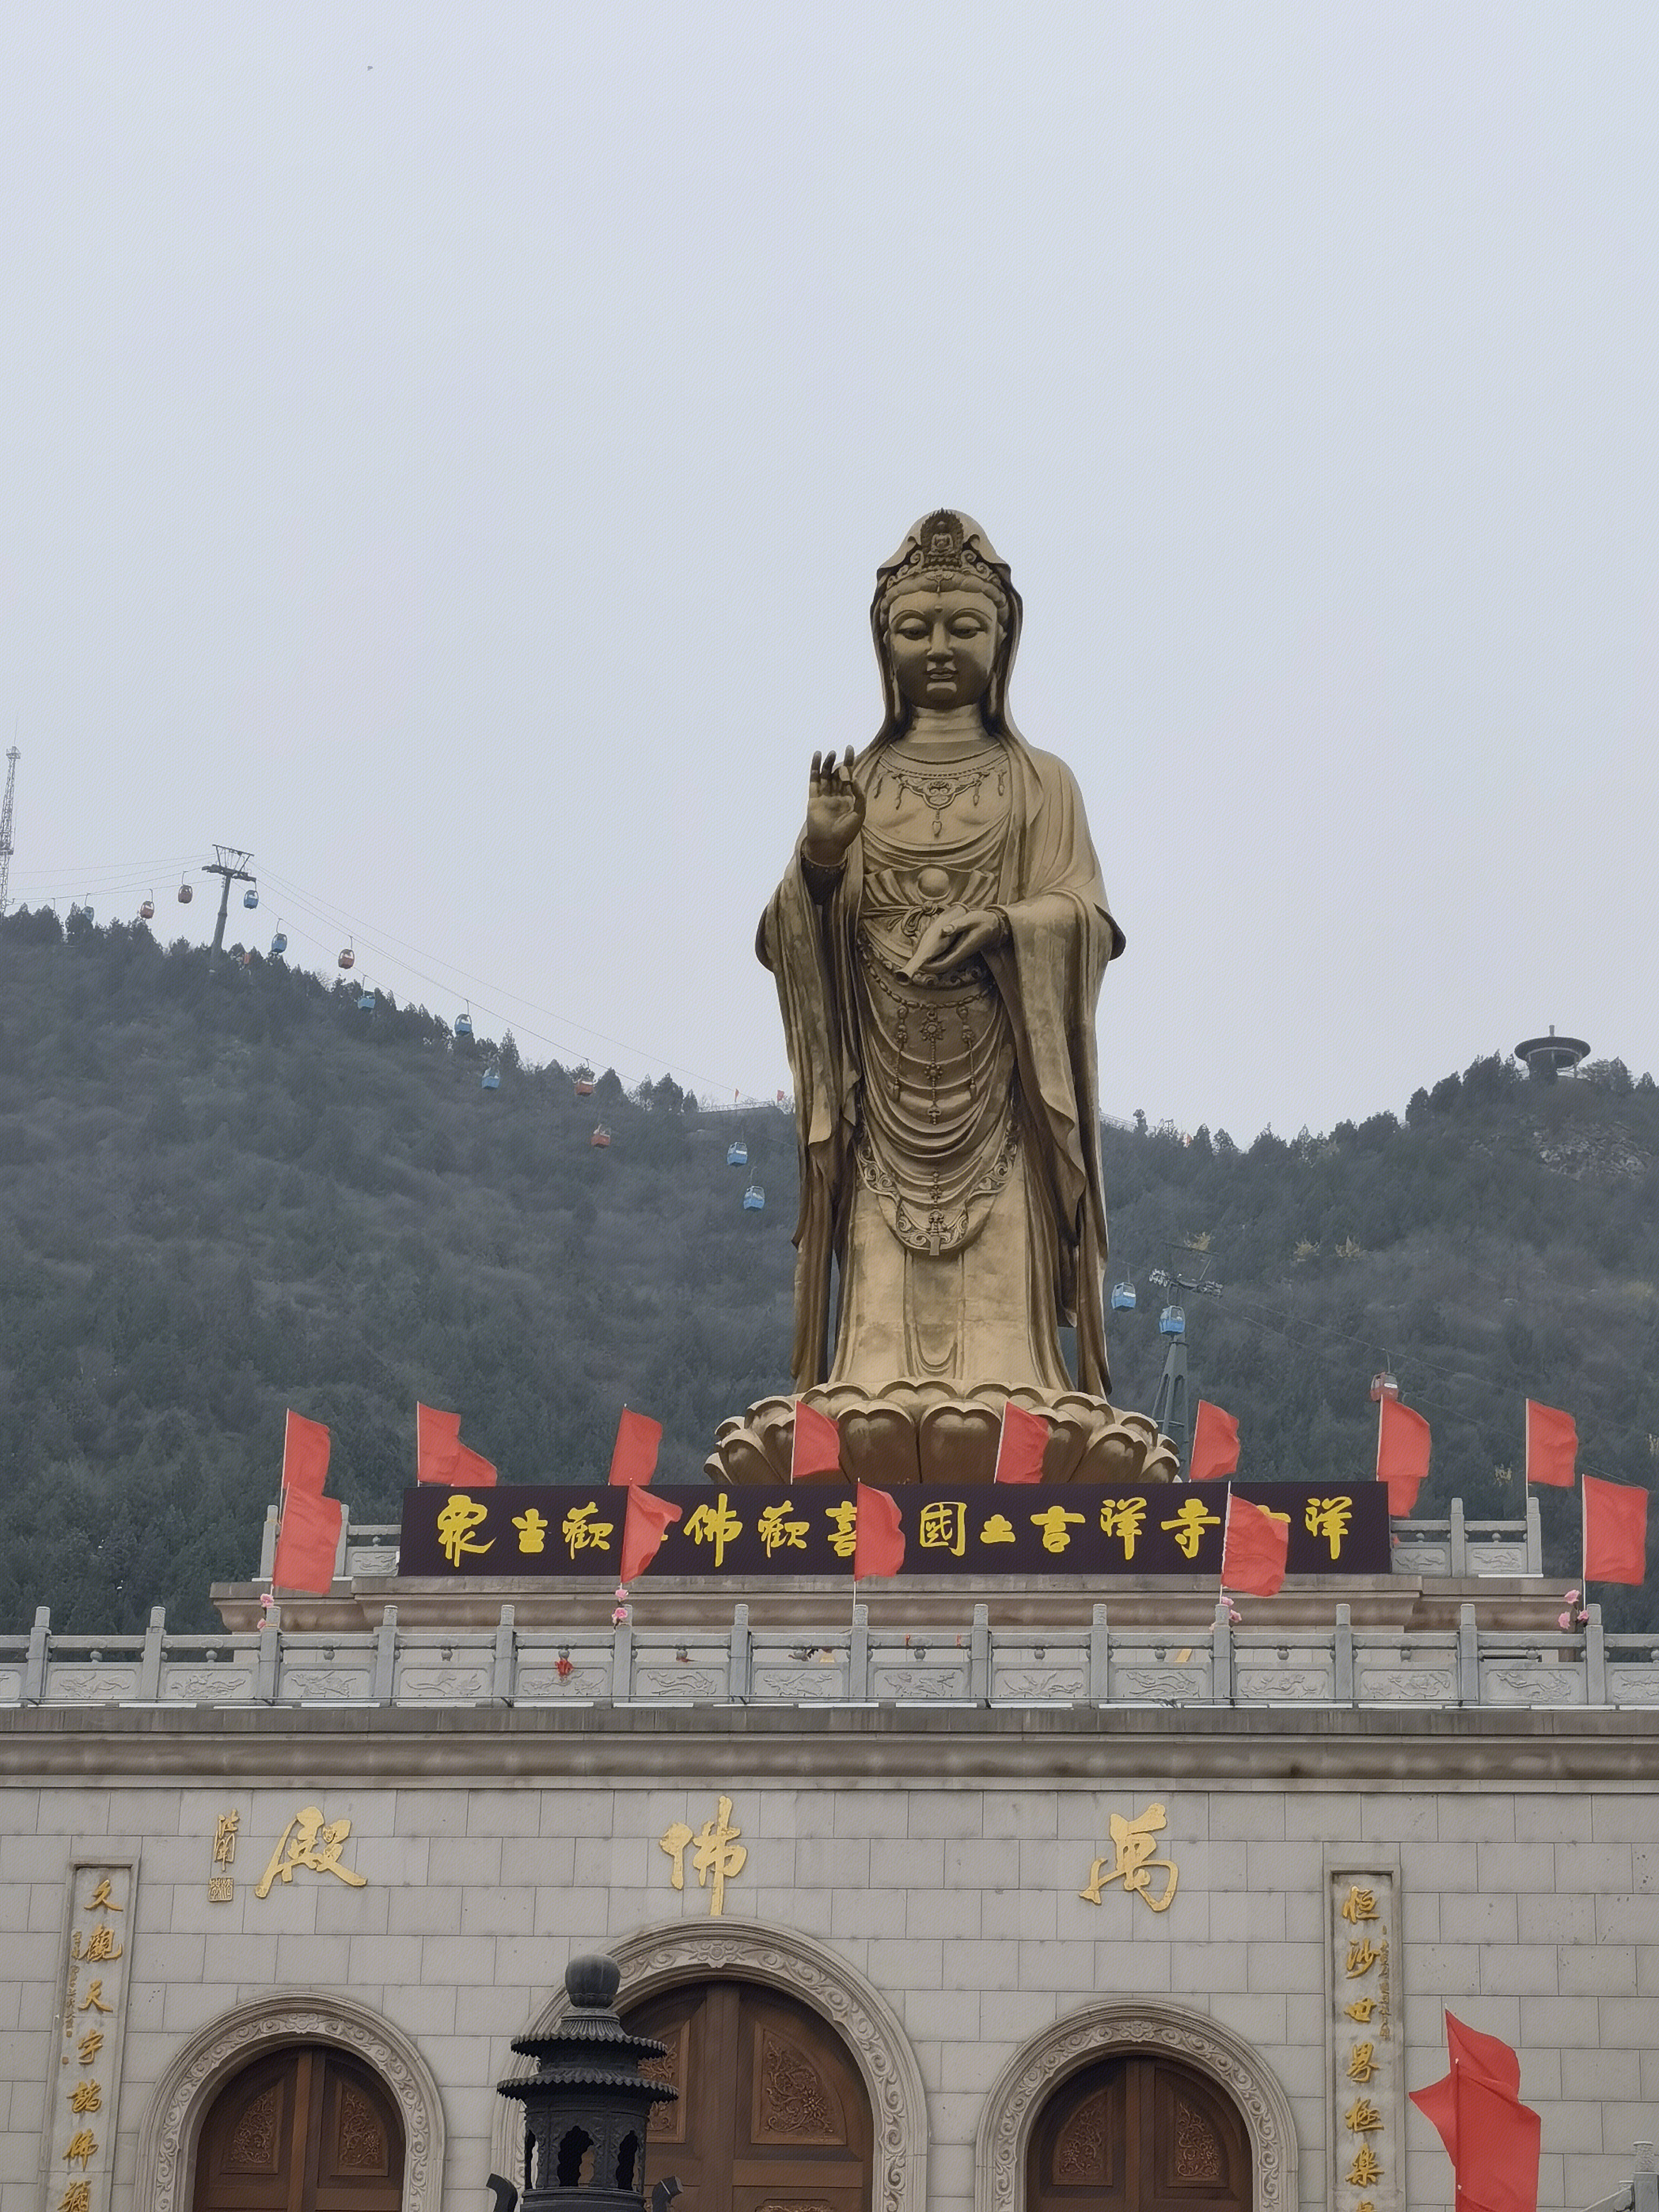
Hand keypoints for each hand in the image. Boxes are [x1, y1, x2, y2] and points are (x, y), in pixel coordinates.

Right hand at [803, 746, 865, 867]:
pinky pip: (814, 781)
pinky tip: (816, 757)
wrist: (830, 844)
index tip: (850, 749)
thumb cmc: (846, 833)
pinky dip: (814, 769)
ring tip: (831, 753)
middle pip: (837, 774)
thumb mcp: (859, 814)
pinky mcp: (813, 799)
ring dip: (827, 764)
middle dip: (839, 763)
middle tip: (840, 752)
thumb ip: (859, 796)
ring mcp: (824, 796)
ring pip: (825, 776)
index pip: (849, 776)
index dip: (849, 762)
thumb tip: (855, 778)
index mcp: (848, 798)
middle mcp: (836, 795)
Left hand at [905, 906, 1006, 977]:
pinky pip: (943, 955)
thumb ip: (957, 925)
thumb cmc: (982, 922)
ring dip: (929, 960)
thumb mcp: (970, 919)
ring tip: (916, 953)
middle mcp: (959, 955)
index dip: (930, 966)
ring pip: (940, 961)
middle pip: (939, 966)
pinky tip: (926, 947)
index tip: (918, 963)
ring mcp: (958, 953)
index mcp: (961, 950)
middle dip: (925, 965)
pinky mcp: (957, 950)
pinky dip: (934, 954)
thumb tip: (944, 930)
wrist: (994, 926)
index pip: (943, 964)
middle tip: (911, 960)